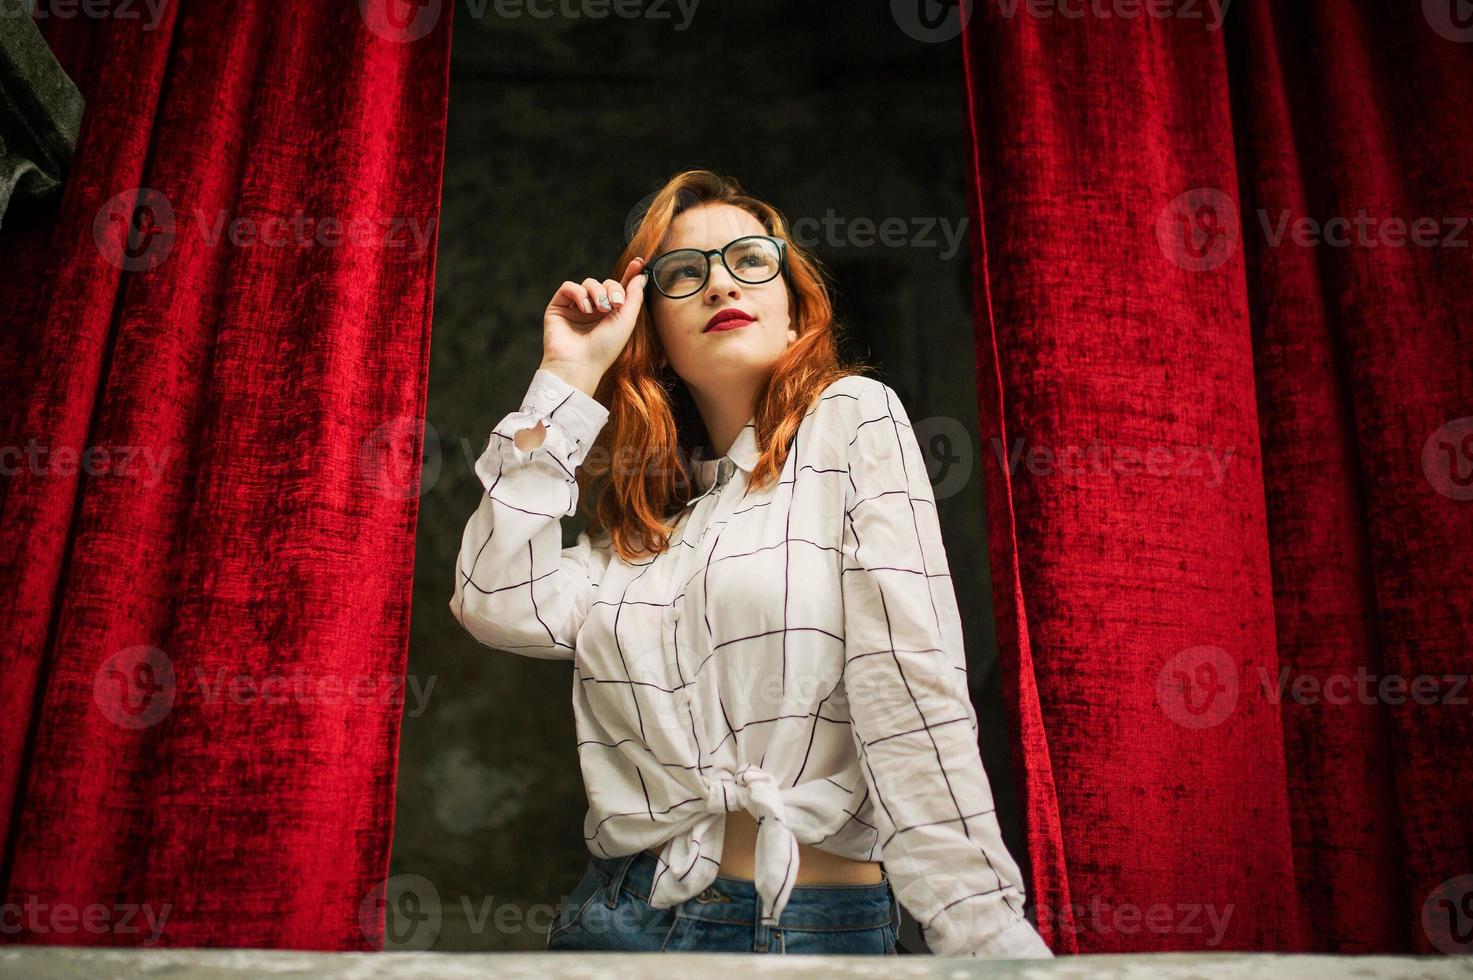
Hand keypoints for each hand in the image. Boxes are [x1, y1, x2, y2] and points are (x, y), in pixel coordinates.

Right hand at [540, 257, 648, 395]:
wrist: (579, 363)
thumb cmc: (605, 348)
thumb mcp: (626, 321)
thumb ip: (634, 297)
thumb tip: (641, 276)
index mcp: (611, 314)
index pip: (620, 289)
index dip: (629, 275)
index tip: (639, 262)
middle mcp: (594, 309)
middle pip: (606, 283)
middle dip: (612, 289)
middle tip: (614, 305)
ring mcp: (576, 307)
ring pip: (588, 283)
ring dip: (597, 293)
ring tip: (598, 310)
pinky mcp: (559, 306)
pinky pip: (569, 286)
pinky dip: (578, 293)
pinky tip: (584, 308)